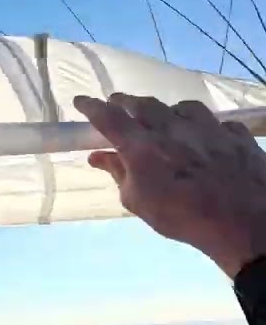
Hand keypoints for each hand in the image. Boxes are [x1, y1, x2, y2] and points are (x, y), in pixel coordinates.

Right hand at [75, 93, 265, 277]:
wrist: (245, 223)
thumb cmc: (182, 217)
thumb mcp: (139, 201)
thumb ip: (118, 174)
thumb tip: (98, 156)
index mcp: (143, 146)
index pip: (108, 117)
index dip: (91, 106)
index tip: (80, 100)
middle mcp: (173, 128)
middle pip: (143, 104)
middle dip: (126, 102)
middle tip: (118, 104)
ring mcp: (208, 128)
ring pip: (182, 107)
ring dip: (168, 111)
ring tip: (165, 119)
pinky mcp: (237, 135)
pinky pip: (217, 123)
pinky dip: (206, 129)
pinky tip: (207, 140)